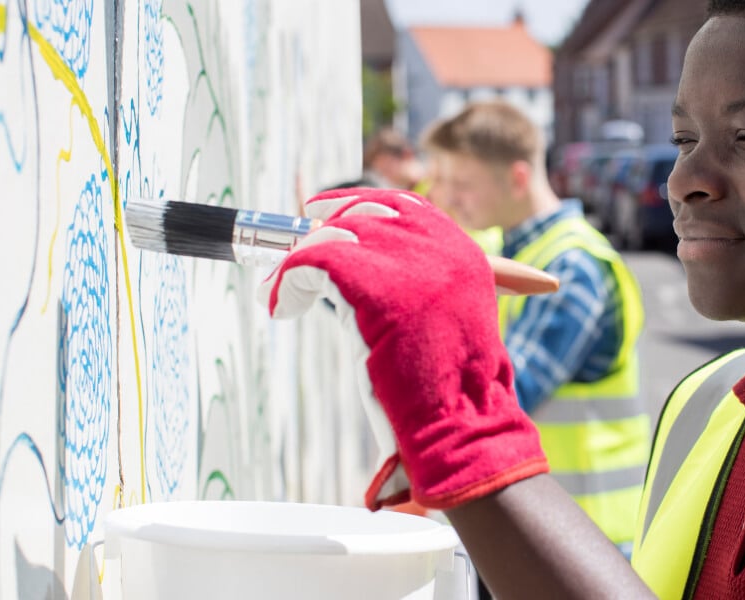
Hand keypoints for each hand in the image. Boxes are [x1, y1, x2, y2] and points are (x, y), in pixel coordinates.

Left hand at [257, 188, 547, 509]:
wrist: (461, 424)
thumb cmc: (449, 393)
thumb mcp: (443, 327)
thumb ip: (416, 292)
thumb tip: (356, 272)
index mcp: (462, 256)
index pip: (405, 206)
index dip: (356, 204)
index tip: (322, 213)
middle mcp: (441, 250)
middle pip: (366, 213)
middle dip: (325, 228)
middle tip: (297, 255)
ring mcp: (411, 265)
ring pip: (334, 235)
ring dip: (301, 261)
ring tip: (284, 291)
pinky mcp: (375, 287)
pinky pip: (313, 262)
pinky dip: (288, 281)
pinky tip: (282, 305)